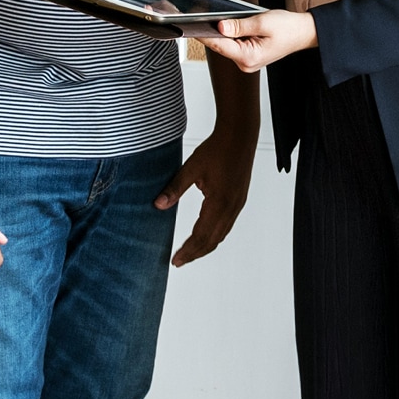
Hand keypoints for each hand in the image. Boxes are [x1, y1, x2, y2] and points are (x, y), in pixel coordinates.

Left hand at [157, 127, 255, 266]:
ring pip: (221, 235)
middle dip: (195, 253)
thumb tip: (158, 205)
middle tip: (179, 262)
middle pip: (212, 241)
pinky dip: (215, 235)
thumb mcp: (192, 168)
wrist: (240, 136)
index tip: (175, 260)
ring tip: (190, 253)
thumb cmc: (217, 149)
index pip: (201, 236)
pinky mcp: (239, 200)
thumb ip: (174, 188)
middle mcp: (231, 208)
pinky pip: (227, 225)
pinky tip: (206, 235)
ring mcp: (237, 205)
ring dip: (205, 246)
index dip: (187, 250)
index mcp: (219, 203)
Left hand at [193, 10, 315, 75]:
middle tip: (205, 17)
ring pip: (227, 45)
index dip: (204, 35)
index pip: (219, 45)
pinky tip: (235, 27)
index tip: (190, 28)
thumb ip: (239, 25)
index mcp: (249, 57)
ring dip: (225, 33)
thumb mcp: (262, 22)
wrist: (304, 32)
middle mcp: (246, 63)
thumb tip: (220, 26)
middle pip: (221, 46)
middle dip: (214, 32)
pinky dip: (232, 36)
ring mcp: (247, 62)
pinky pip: (234, 45)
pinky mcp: (249, 56)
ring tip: (228, 20)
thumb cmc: (288, 28)